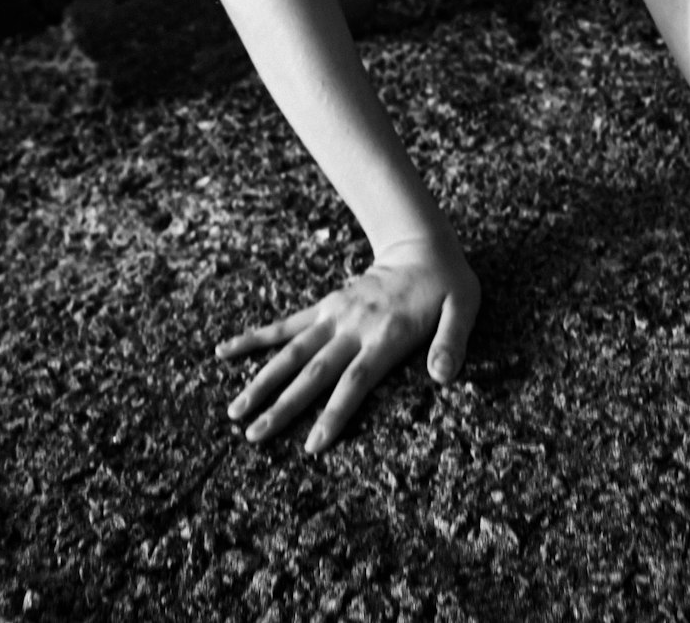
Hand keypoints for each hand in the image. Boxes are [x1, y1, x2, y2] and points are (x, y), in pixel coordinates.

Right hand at [216, 235, 480, 453]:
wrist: (421, 244)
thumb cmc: (447, 283)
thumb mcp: (464, 306)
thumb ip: (453, 341)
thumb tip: (443, 377)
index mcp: (387, 335)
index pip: (356, 381)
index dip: (334, 413)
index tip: (312, 445)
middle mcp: (354, 327)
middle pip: (314, 373)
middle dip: (283, 407)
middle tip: (253, 436)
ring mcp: (335, 316)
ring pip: (292, 353)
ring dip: (262, 381)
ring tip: (235, 411)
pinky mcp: (325, 307)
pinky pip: (286, 326)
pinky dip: (255, 338)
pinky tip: (225, 351)